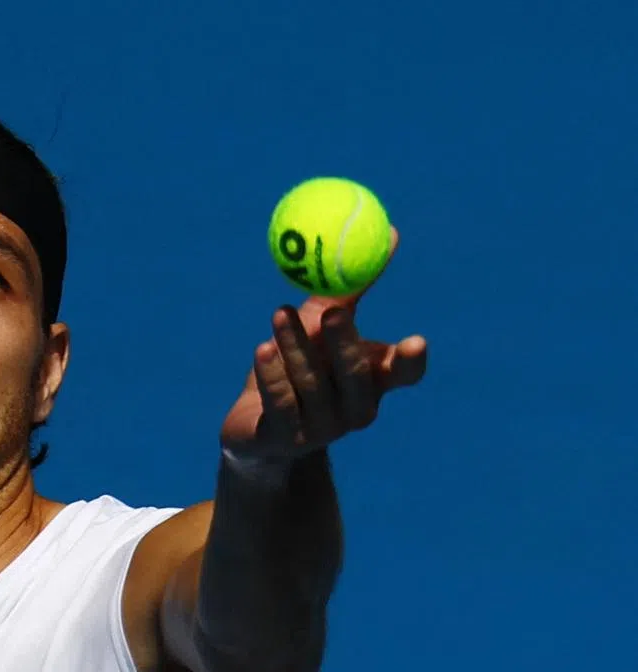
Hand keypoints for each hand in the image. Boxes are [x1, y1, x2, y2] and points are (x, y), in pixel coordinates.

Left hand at [220, 228, 426, 475]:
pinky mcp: (284, 440)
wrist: (255, 426)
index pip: (402, 375)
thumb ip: (347, 287)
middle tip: (334, 311)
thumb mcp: (320, 323)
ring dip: (295, 347)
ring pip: (311, 385)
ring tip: (279, 314)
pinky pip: (281, 404)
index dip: (410, 362)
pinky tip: (263, 349)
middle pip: (355, 378)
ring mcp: (321, 430)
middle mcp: (354, 410)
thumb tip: (387, 231)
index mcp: (372, 382)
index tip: (415, 340)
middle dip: (345, 343)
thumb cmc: (297, 365)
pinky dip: (272, 374)